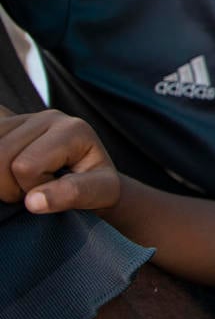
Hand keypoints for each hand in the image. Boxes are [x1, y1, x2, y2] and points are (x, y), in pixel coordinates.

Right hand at [0, 106, 118, 212]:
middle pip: (0, 157)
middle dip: (11, 186)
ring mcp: (26, 118)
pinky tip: (9, 169)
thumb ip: (72, 194)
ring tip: (23, 180)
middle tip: (35, 188)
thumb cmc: (98, 185)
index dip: (33, 188)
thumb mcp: (101, 192)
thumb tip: (33, 201)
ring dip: (0, 177)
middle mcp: (49, 117)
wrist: (92, 175)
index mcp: (72, 130)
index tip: (54, 191)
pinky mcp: (10, 123)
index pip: (26, 166)